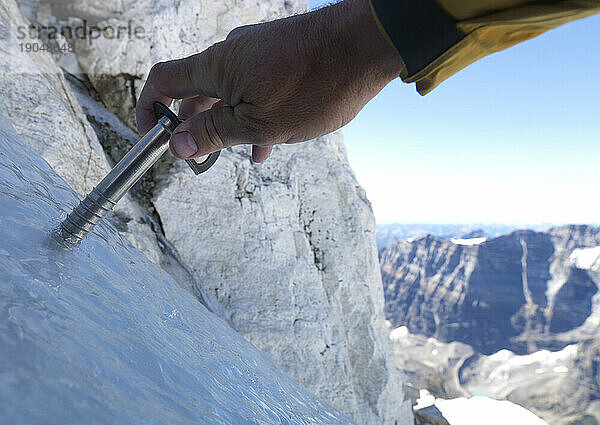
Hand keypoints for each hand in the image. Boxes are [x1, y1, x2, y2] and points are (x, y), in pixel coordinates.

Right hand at [136, 0, 403, 162]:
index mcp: (216, 67)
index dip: (149, 109)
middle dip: (196, 125)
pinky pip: (256, 86)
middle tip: (204, 156)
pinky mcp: (280, 56)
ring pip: (231, 92)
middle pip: (197, 91)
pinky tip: (270, 140)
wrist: (366, 46)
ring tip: (245, 153)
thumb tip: (177, 144)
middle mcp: (232, 54)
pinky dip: (255, 113)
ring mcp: (257, 52)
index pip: (163, 81)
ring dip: (231, 124)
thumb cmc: (315, 84)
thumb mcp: (259, 123)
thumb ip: (214, 133)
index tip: (152, 136)